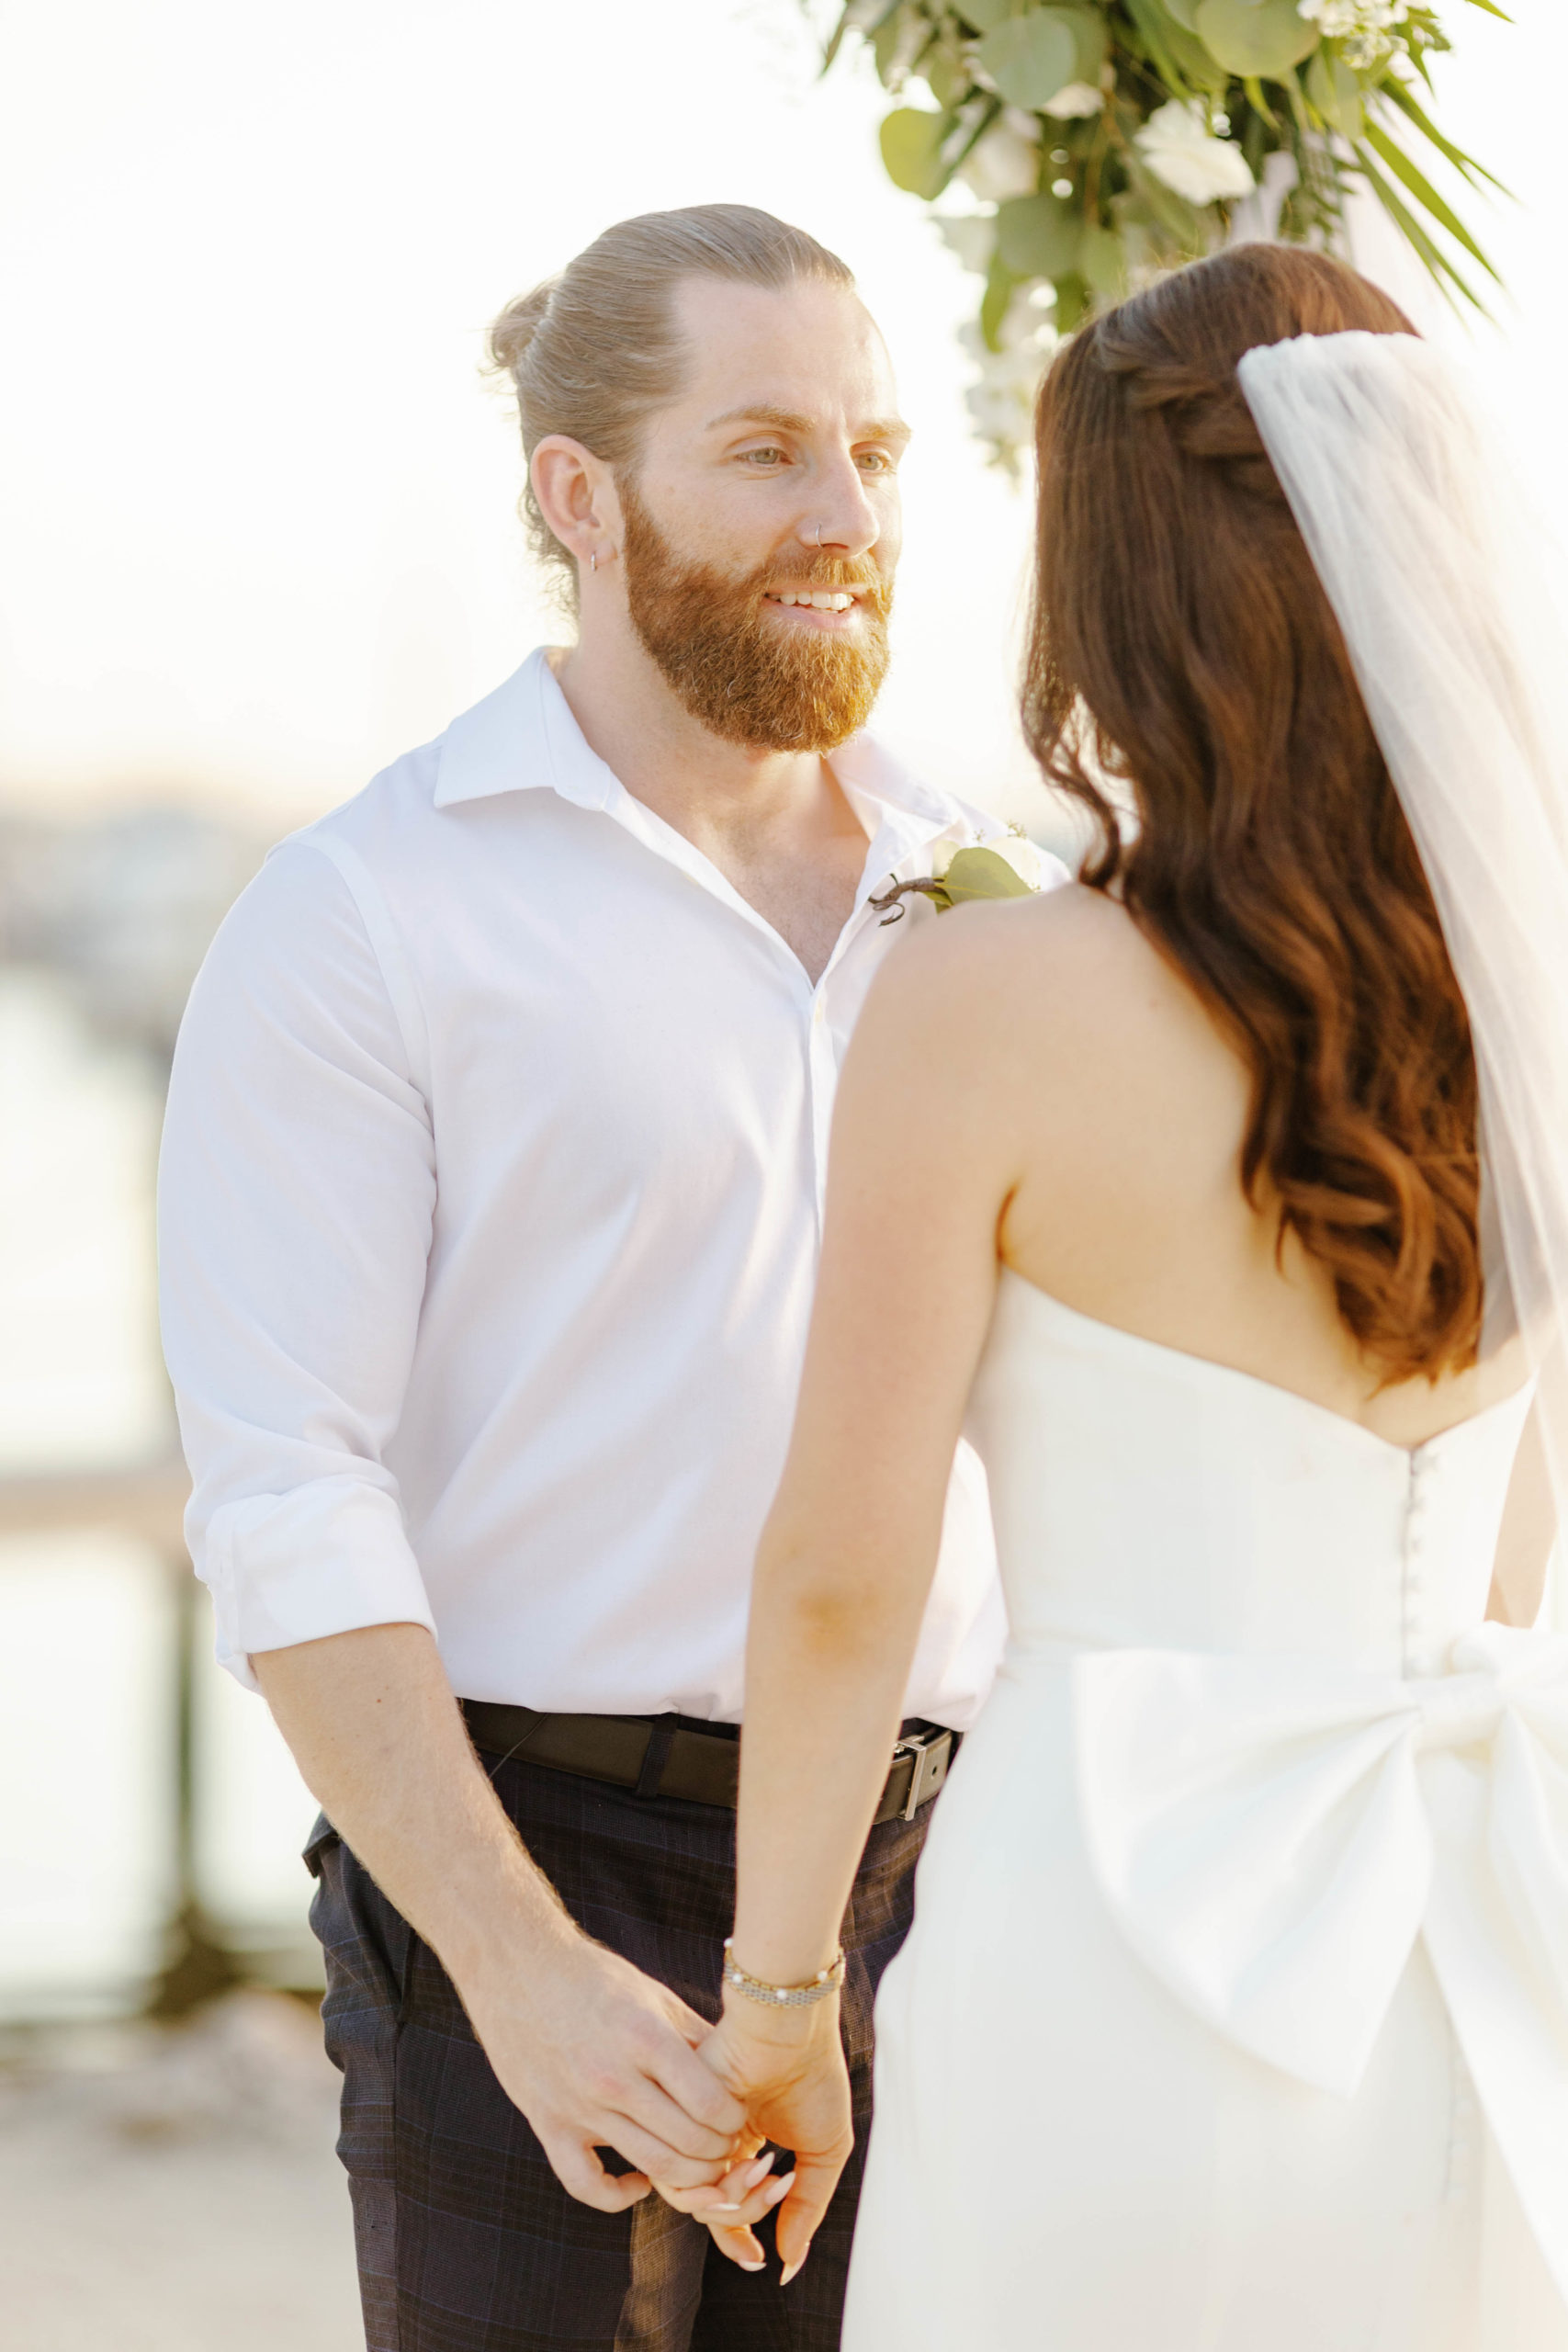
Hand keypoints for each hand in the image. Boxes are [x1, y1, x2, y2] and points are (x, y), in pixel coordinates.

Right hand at [461, 1926, 749, 2211]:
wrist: (516, 1966)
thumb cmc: (594, 1978)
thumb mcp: (653, 1996)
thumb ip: (695, 2038)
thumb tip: (742, 2077)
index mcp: (644, 2036)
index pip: (710, 2103)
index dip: (735, 2119)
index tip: (739, 2116)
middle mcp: (611, 2076)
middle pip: (688, 2143)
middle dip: (720, 2151)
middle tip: (727, 2145)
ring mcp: (577, 2106)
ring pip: (651, 2167)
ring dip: (688, 2176)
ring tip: (699, 2162)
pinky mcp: (548, 2125)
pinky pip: (586, 2185)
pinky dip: (620, 2197)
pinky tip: (640, 2182)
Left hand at [688, 1996, 853, 2278]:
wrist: (795, 2031)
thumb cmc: (814, 2079)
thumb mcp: (824, 2152)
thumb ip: (807, 2209)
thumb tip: (788, 2264)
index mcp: (744, 2146)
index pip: (728, 2207)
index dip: (739, 2240)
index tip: (758, 2261)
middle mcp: (715, 2141)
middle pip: (714, 2210)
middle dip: (748, 2214)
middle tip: (780, 2188)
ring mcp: (696, 2130)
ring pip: (699, 2200)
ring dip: (738, 2201)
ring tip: (769, 2171)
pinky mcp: (678, 2120)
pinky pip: (683, 2178)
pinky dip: (720, 2185)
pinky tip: (752, 2160)